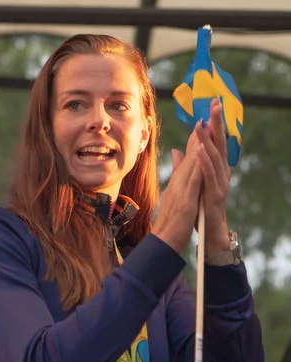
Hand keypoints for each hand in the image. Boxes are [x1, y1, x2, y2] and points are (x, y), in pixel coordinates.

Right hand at [151, 129, 202, 254]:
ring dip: (199, 142)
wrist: (162, 242)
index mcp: (178, 184)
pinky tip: (202, 151)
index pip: (189, 157)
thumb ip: (176, 178)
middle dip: (200, 133)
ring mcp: (181, 191)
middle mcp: (178, 183)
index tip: (204, 121)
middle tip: (208, 111)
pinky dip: (197, 163)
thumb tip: (176, 160)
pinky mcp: (185, 200)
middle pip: (191, 154)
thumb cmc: (168, 223)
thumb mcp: (173, 198)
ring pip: (192, 162)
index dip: (197, 139)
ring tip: (206, 122)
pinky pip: (193, 179)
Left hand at [195, 98, 230, 252]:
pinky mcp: (215, 196)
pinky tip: (200, 152)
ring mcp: (219, 184)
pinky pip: (210, 177)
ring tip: (204, 124)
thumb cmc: (201, 208)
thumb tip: (179, 150)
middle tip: (216, 103)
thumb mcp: (193, 184)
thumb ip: (186, 166)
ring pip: (215, 158)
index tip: (210, 104)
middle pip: (219, 144)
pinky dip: (205, 163)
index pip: (213, 142)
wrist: (209, 232)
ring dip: (209, 140)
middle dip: (217, 124)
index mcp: (215, 169)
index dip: (212, 123)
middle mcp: (220, 173)